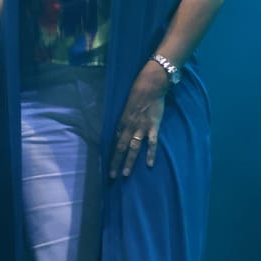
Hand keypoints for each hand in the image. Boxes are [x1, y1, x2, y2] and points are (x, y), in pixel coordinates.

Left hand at [110, 62, 169, 177]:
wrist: (150, 84)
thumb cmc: (138, 93)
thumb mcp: (126, 107)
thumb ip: (124, 121)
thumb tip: (120, 132)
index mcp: (122, 122)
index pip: (114, 141)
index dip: (110, 153)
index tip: (107, 165)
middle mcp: (129, 126)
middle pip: (120, 147)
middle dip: (115, 162)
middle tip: (111, 176)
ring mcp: (141, 127)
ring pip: (133, 148)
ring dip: (129, 161)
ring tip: (125, 174)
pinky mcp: (153, 126)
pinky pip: (152, 143)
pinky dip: (151, 154)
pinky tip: (150, 164)